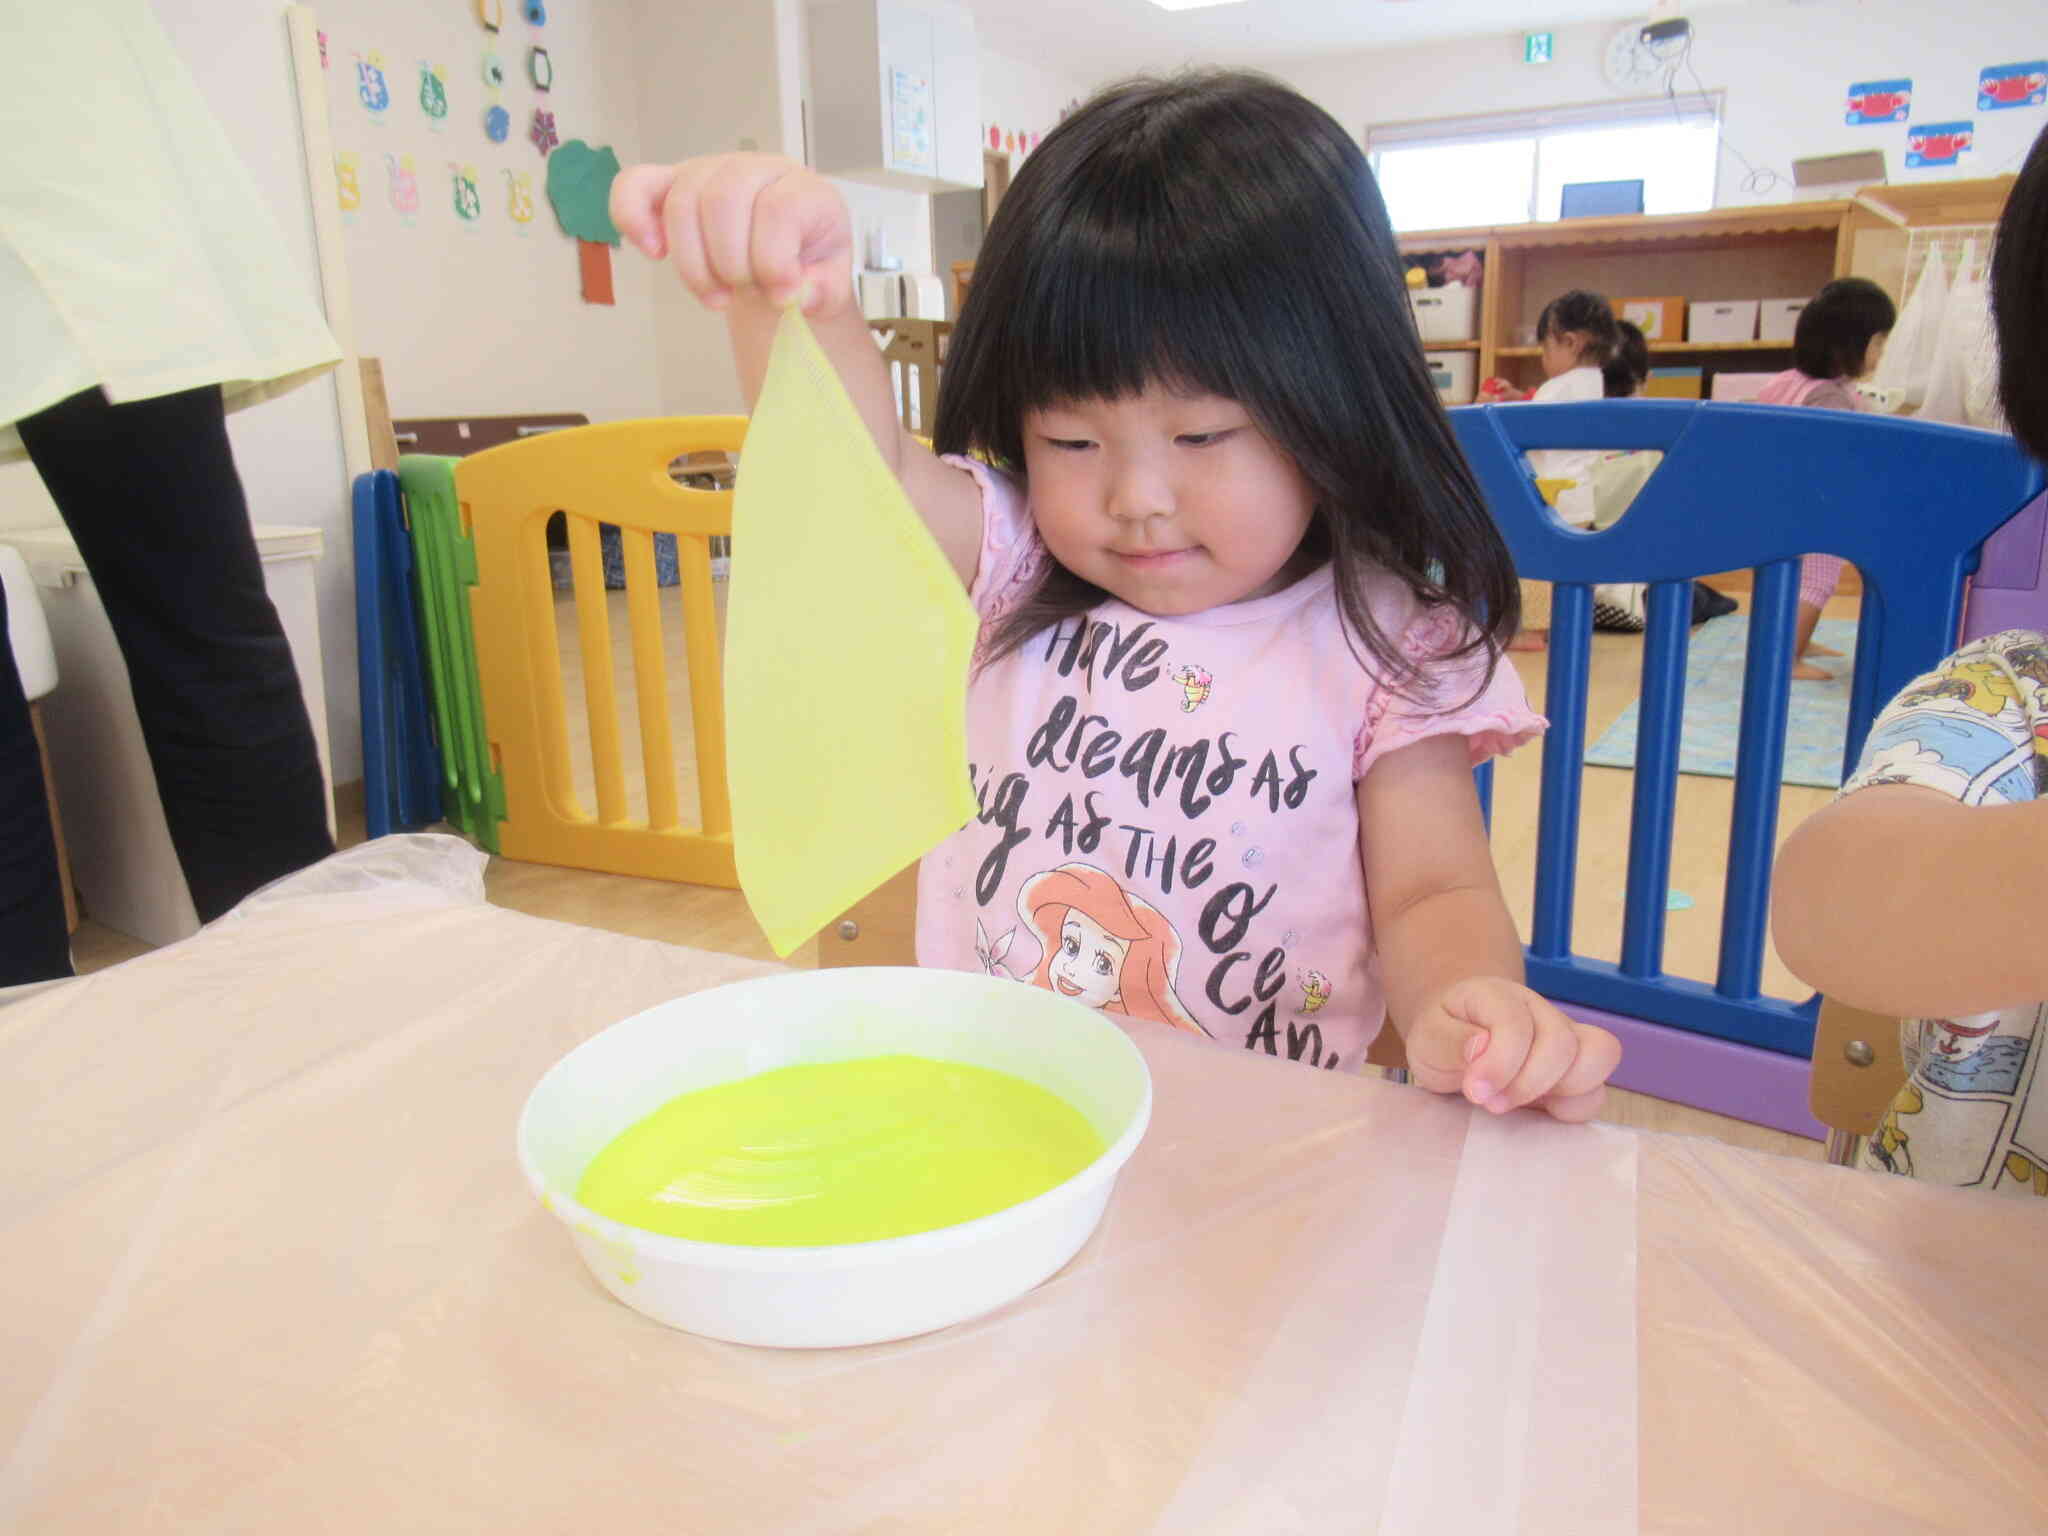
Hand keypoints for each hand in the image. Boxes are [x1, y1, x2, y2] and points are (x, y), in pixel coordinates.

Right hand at [609, 154, 853, 318]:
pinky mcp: (672, 184)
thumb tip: (794, 294)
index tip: (780, 296)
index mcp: (802, 188)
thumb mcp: (830, 285)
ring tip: (716, 298)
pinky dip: (632, 217)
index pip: (777, 208)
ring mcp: (709, 171)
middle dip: (729, 264)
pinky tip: (653, 253)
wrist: (786, 252)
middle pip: (722, 201)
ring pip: (682, 202)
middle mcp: (754, 168)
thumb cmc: (806, 262)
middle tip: (743, 295)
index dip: (773, 259)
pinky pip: (635, 185)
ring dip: (693, 264)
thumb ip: (823, 293)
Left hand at [1403, 976, 1619, 1122]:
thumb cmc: (1444, 1036)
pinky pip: (1597, 1090)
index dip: (1498, 1064)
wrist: (1457, 1037)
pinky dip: (1574, 1108)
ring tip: (1519, 1105)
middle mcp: (1541, 1012)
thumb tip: (1480, 1046)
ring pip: (1598, 1056)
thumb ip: (1449, 1040)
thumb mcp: (1428, 1037)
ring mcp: (1565, 1039)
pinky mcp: (1576, 1071)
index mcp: (1500, 997)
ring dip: (1560, 1091)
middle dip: (1527, 1083)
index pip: (1516, 1024)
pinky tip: (1538, 1112)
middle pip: (1562, 1042)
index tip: (1474, 1091)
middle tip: (1490, 1101)